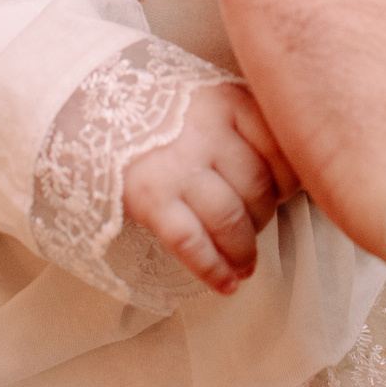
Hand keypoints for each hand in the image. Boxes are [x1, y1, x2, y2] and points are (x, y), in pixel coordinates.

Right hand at [120, 81, 295, 294]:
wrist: (92, 110)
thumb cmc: (164, 115)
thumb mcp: (210, 101)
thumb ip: (249, 128)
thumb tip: (293, 180)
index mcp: (228, 102)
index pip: (280, 150)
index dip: (288, 182)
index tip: (283, 195)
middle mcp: (206, 130)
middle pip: (258, 189)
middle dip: (263, 219)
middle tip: (255, 229)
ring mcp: (177, 165)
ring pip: (230, 219)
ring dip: (243, 251)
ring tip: (246, 266)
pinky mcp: (150, 197)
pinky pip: (191, 242)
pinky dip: (213, 269)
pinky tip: (226, 285)